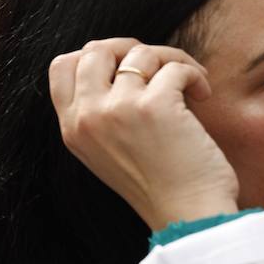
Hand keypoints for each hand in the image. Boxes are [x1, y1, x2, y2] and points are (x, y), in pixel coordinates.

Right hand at [49, 38, 239, 230]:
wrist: (187, 215)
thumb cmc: (156, 183)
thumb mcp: (105, 151)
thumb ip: (97, 113)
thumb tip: (120, 61)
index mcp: (72, 129)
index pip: (61, 67)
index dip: (94, 56)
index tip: (125, 68)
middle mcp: (87, 117)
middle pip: (95, 49)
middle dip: (130, 48)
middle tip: (156, 66)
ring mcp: (116, 110)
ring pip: (139, 52)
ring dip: (171, 60)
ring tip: (189, 84)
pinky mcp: (152, 106)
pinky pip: (174, 66)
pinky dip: (194, 74)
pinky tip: (202, 94)